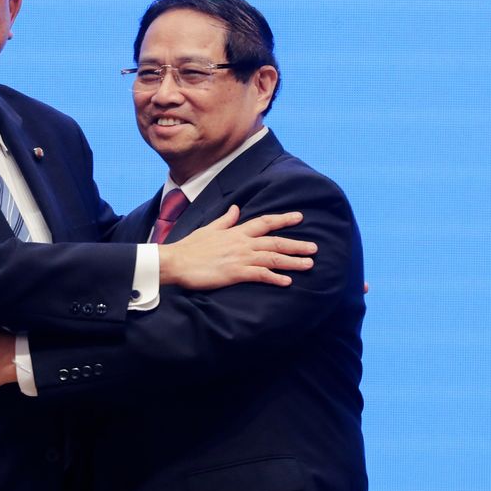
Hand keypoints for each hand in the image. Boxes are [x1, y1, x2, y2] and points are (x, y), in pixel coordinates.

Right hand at [159, 206, 315, 289]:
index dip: (283, 219)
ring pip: (272, 258)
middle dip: (296, 244)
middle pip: (275, 241)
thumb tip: (237, 208)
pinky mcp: (235, 273)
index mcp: (236, 231)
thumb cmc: (190, 247)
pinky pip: (260, 275)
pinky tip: (287, 282)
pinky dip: (275, 278)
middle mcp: (241, 242)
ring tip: (309, 264)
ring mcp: (240, 258)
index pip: (264, 222)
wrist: (176, 261)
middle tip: (314, 248)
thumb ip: (226, 220)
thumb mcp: (209, 228)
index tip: (299, 217)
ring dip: (292, 261)